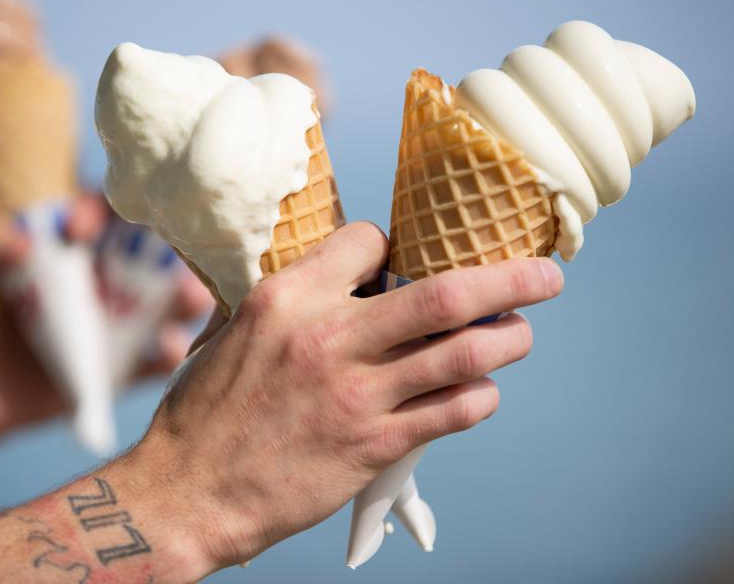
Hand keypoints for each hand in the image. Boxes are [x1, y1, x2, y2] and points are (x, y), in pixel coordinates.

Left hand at [0, 193, 211, 452]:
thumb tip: (23, 240)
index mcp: (70, 243)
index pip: (104, 209)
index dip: (102, 209)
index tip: (78, 230)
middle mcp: (103, 275)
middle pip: (152, 249)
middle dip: (171, 248)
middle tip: (169, 258)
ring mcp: (116, 322)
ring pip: (166, 300)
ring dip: (186, 296)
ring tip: (189, 300)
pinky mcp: (120, 367)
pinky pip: (154, 358)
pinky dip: (167, 352)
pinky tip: (165, 350)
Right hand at [123, 222, 562, 577]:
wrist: (188, 491)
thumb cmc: (204, 411)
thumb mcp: (230, 332)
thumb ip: (283, 302)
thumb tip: (325, 282)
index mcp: (287, 298)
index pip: (369, 241)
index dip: (396, 243)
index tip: (407, 257)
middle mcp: (328, 337)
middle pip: (443, 293)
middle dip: (508, 277)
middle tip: (545, 275)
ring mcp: (356, 394)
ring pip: (463, 353)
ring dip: (508, 339)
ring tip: (522, 334)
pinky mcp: (372, 445)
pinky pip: (451, 413)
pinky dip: (480, 396)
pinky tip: (482, 391)